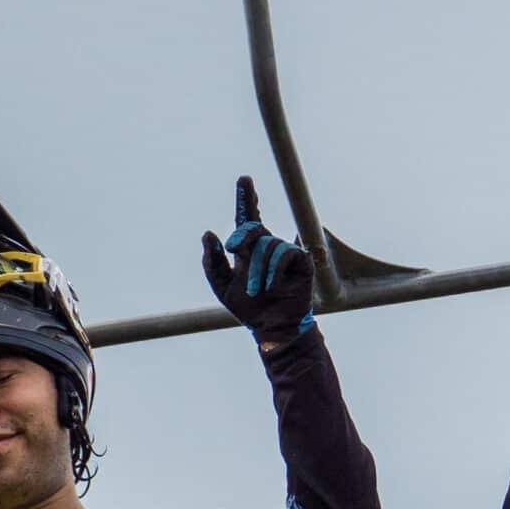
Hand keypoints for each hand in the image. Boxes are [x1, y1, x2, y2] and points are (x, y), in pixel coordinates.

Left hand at [201, 176, 314, 344]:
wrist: (272, 328)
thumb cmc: (248, 308)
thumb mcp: (221, 285)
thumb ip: (212, 261)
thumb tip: (208, 233)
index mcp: (248, 250)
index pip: (246, 219)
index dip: (246, 199)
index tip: (245, 180)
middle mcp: (266, 247)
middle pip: (253, 226)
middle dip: (243, 233)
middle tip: (234, 248)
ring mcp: (284, 254)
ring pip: (266, 244)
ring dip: (257, 268)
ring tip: (257, 289)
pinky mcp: (301, 262)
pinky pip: (284, 254)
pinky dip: (274, 269)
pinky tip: (272, 285)